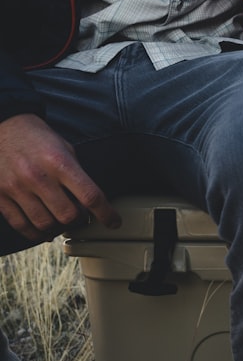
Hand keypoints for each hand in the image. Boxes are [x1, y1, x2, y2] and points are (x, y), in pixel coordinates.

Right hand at [0, 113, 119, 241]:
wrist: (2, 126)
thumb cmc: (38, 139)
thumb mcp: (64, 149)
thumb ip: (77, 175)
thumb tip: (92, 203)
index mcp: (59, 162)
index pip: (90, 196)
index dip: (106, 214)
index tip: (114, 222)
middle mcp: (37, 176)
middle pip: (68, 216)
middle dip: (78, 219)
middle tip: (79, 215)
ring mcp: (16, 187)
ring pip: (45, 224)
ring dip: (58, 228)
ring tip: (60, 221)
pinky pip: (21, 225)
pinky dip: (35, 233)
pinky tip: (43, 229)